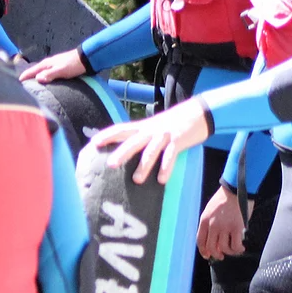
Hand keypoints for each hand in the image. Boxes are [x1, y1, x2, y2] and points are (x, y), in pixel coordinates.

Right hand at [18, 49, 87, 83]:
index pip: (33, 70)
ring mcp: (54, 64)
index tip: (18, 81)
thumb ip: (50, 74)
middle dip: (29, 75)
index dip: (25, 75)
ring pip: (41, 71)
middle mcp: (48, 63)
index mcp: (47, 63)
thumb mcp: (61, 70)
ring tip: (32, 83)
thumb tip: (37, 78)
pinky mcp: (59, 67)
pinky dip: (43, 76)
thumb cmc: (73, 65)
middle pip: (35, 70)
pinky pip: (47, 72)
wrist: (85, 59)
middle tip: (23, 83)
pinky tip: (45, 80)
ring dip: (36, 76)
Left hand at [91, 98, 210, 183]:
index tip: (93, 143)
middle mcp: (151, 130)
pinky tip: (161, 179)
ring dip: (144, 165)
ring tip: (137, 180)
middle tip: (110, 164)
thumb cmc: (172, 125)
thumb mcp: (153, 128)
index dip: (107, 135)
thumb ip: (141, 138)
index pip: (121, 128)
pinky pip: (171, 154)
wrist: (197, 112)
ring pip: (151, 149)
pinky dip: (166, 167)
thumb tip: (125, 154)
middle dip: (121, 152)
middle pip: (133, 140)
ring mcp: (165, 134)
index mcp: (143, 127)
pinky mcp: (179, 140)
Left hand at [198, 184, 245, 260]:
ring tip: (234, 250)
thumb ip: (210, 224)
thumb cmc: (224, 198)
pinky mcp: (236, 227)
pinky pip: (236, 245)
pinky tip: (241, 248)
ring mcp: (224, 227)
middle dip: (217, 254)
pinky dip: (238, 250)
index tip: (207, 255)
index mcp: (204, 220)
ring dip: (229, 252)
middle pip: (211, 247)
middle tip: (221, 256)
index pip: (200, 240)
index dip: (203, 251)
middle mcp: (213, 225)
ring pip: (224, 248)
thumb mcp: (210, 210)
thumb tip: (214, 239)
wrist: (235, 188)